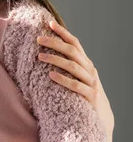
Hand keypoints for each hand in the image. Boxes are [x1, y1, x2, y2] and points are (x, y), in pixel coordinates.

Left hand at [37, 20, 113, 140]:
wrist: (101, 117)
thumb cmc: (85, 95)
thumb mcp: (79, 78)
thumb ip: (69, 66)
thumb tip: (50, 53)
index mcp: (86, 63)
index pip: (75, 43)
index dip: (63, 33)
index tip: (50, 23)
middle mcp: (90, 70)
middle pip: (72, 52)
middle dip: (55, 43)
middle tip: (39, 39)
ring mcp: (91, 82)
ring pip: (73, 66)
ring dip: (55, 60)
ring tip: (39, 56)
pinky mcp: (90, 96)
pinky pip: (75, 86)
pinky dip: (63, 79)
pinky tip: (51, 75)